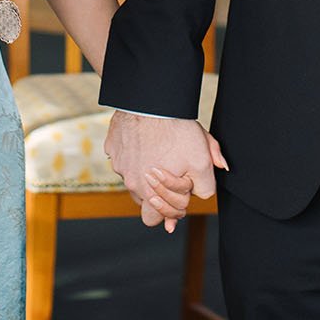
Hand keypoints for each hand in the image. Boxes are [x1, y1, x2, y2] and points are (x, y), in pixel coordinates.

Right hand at [105, 111, 228, 232]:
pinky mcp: (112, 147)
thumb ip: (207, 185)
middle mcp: (130, 183)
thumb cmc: (176, 131)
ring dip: (144, 174)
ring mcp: (118, 164)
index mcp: (150, 194)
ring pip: (133, 179)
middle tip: (170, 178)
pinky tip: (146, 140)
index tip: (180, 193)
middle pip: (143, 201)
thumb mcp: (202, 161)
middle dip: (156, 194)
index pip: (156, 219)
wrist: (150, 101)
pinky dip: (133, 153)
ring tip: (160, 155)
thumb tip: (205, 194)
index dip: (171, 208)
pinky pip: (123, 157)